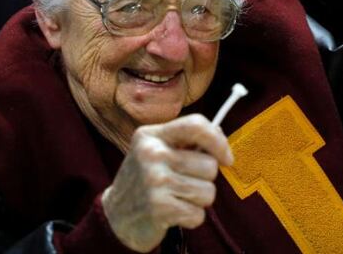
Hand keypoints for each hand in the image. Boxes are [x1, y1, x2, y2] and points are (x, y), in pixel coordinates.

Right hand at [102, 114, 233, 251]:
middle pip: (209, 165)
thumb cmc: (144, 180)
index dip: (219, 142)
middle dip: (204, 179)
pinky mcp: (159, 207)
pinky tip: (174, 213)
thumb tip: (220, 139)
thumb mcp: (156, 151)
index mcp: (151, 135)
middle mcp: (151, 154)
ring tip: (177, 198)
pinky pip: (198, 214)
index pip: (196, 125)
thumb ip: (186, 141)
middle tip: (183, 183)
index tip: (226, 158)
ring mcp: (154, 181)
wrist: (115, 216)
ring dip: (198, 200)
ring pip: (208, 192)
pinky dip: (191, 218)